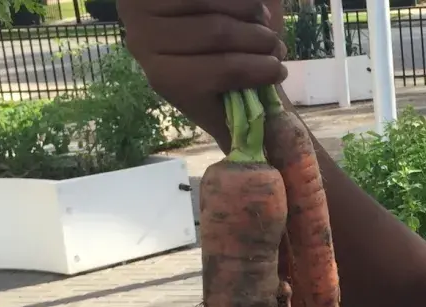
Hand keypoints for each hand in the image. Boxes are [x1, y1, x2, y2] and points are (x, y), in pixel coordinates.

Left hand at [119, 0, 288, 151]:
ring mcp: (146, 9)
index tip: (280, 71)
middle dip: (260, 40)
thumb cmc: (201, 73)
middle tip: (278, 47)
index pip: (218, 70)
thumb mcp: (212, 102)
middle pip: (218, 33)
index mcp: (164, 79)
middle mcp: (145, 42)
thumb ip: (235, 131)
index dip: (256, 70)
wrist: (167, 28)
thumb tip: (264, 171)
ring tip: (266, 23)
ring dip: (254, 14)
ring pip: (217, 4)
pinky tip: (252, 8)